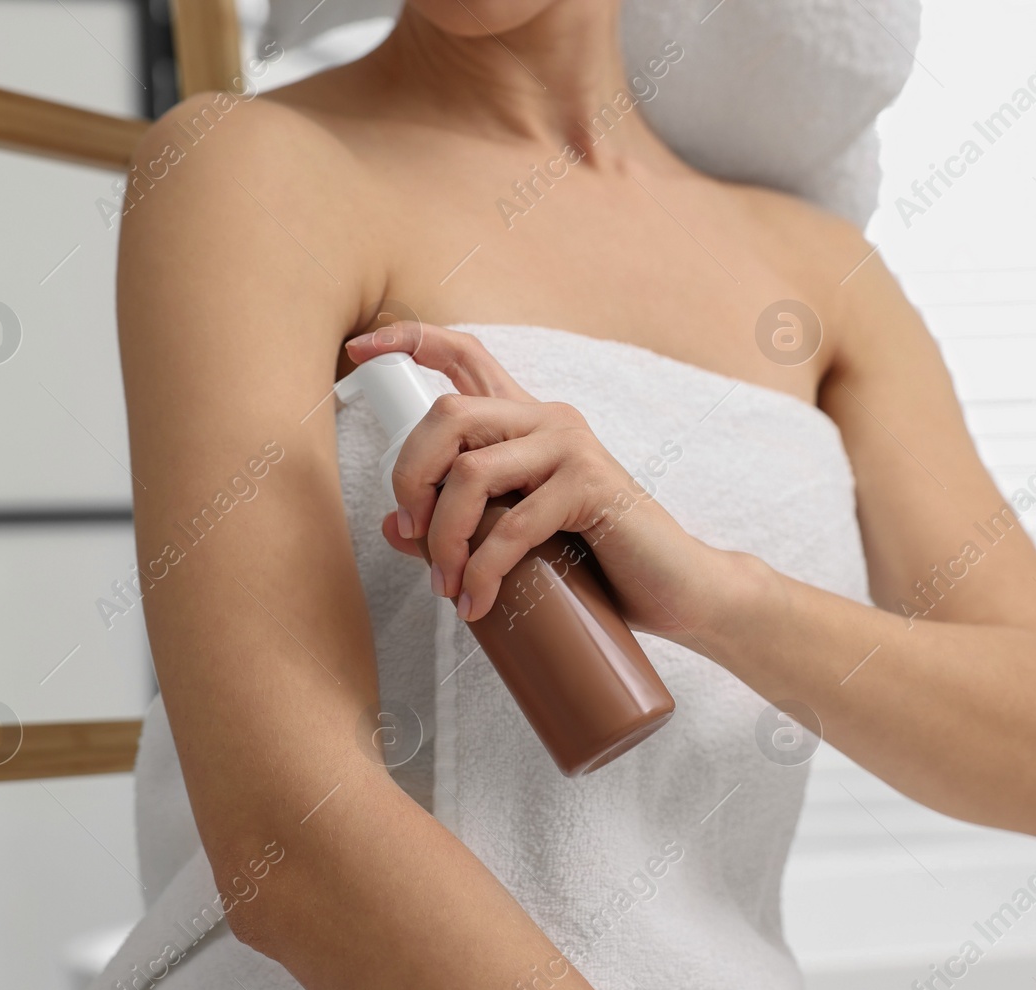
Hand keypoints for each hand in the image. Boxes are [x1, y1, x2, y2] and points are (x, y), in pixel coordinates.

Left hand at [343, 322, 735, 643]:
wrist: (678, 591)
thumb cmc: (599, 564)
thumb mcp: (517, 541)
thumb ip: (460, 524)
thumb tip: (393, 525)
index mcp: (528, 421)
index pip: (465, 355)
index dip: (409, 339)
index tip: (357, 349)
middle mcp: (548, 419)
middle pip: (448, 414)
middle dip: (409, 477)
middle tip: (411, 534)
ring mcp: (572, 448)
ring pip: (471, 473)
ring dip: (443, 539)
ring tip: (447, 587)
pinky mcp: (591, 487)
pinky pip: (513, 525)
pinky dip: (483, 572)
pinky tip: (478, 603)